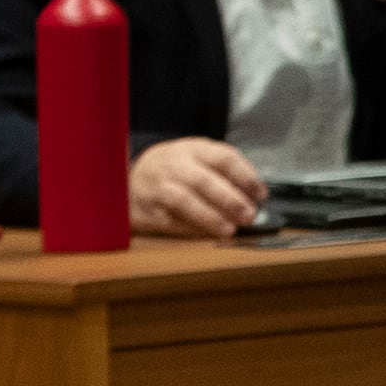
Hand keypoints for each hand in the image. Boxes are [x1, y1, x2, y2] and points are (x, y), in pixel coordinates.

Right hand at [128, 135, 265, 238]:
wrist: (125, 177)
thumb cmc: (174, 171)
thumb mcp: (199, 160)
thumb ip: (226, 173)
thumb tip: (256, 196)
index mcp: (192, 150)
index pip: (223, 158)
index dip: (245, 177)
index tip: (261, 194)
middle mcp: (173, 165)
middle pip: (202, 180)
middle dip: (229, 199)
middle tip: (248, 215)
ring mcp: (156, 186)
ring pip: (182, 200)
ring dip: (209, 216)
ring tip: (229, 229)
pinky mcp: (146, 209)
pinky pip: (168, 220)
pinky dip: (189, 229)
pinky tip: (206, 235)